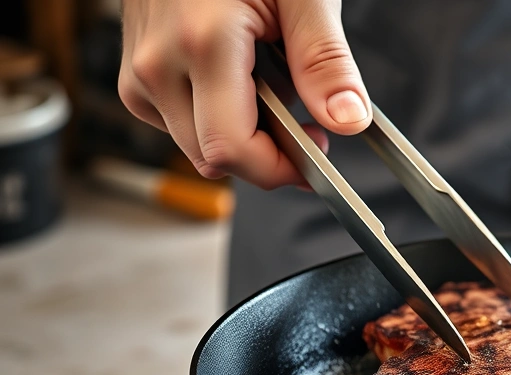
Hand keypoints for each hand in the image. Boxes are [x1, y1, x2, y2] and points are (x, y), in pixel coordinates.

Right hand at [119, 0, 370, 188]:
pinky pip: (180, 124)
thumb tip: (348, 119)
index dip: (280, 168)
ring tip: (269, 82)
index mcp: (201, 44)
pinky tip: (239, 79)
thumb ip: (325, 61)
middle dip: (267, 154)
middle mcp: (158, 64)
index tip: (316, 157)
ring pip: (197, 147)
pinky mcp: (136, 76)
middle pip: (214, 159)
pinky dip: (216, 117)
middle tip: (306, 121)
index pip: (232, 151)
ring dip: (242, 134)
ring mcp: (140, 73)